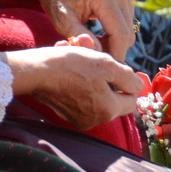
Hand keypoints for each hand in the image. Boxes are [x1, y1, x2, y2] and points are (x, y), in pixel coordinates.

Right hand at [4, 45, 140, 130]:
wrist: (33, 72)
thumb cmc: (70, 65)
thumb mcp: (106, 65)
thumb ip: (128, 78)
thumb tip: (138, 86)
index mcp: (108, 110)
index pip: (131, 99)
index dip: (125, 79)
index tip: (113, 63)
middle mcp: (95, 120)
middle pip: (111, 94)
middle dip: (103, 71)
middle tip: (92, 51)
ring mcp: (78, 117)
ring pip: (94, 91)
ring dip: (89, 71)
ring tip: (76, 52)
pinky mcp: (64, 111)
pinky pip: (79, 93)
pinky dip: (76, 79)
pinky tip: (67, 61)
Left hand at [30, 0, 135, 59]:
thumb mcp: (62, 20)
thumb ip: (79, 37)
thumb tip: (99, 54)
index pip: (120, 34)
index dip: (114, 54)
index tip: (103, 68)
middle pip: (127, 33)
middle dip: (113, 49)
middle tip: (93, 56)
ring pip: (128, 29)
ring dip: (114, 41)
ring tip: (92, 43)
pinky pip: (127, 22)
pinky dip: (116, 32)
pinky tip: (99, 33)